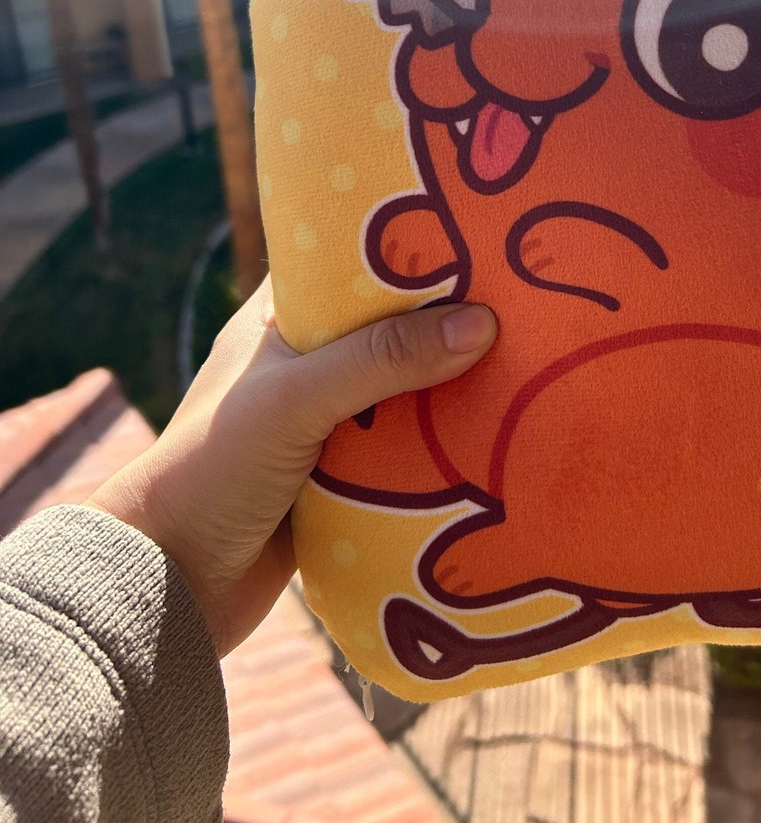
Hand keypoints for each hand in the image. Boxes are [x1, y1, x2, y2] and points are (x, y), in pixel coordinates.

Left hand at [88, 279, 495, 656]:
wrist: (169, 589)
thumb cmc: (212, 472)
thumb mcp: (296, 400)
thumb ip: (383, 360)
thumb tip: (482, 324)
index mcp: (279, 322)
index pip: (351, 263)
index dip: (407, 247)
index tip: (476, 233)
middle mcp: (305, 364)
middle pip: (392, 329)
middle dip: (447, 321)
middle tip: (524, 300)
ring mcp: (325, 424)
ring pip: (405, 393)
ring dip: (452, 388)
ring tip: (530, 361)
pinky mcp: (343, 480)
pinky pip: (406, 452)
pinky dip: (442, 447)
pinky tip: (499, 436)